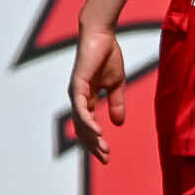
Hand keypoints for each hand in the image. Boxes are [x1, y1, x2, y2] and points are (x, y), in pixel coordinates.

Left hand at [66, 22, 125, 162]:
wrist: (101, 35)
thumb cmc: (108, 56)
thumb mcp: (116, 84)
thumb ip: (116, 103)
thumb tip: (118, 123)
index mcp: (85, 99)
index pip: (88, 125)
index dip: (96, 141)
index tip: (106, 156)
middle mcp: (77, 98)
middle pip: (83, 128)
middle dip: (93, 145)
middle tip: (105, 158)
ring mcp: (76, 92)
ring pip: (81, 122)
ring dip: (91, 137)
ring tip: (103, 149)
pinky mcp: (78, 85)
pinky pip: (81, 108)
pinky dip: (88, 121)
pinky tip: (97, 131)